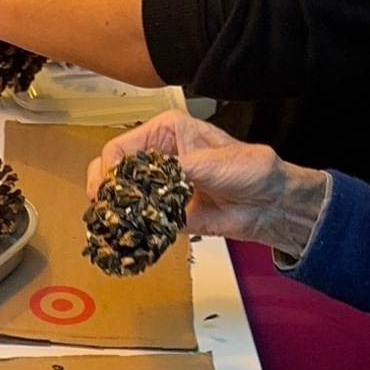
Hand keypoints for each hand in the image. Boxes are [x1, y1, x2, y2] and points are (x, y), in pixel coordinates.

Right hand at [88, 112, 330, 255]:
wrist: (268, 203)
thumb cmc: (251, 169)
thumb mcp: (218, 161)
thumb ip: (185, 167)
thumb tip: (157, 177)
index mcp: (165, 133)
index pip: (121, 146)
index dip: (109, 167)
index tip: (107, 187)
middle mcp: (156, 158)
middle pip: (111, 171)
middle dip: (102, 189)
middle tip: (101, 206)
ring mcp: (156, 188)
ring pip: (119, 198)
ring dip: (112, 211)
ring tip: (110, 222)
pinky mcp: (161, 215)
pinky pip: (136, 222)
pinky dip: (128, 231)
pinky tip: (125, 236)